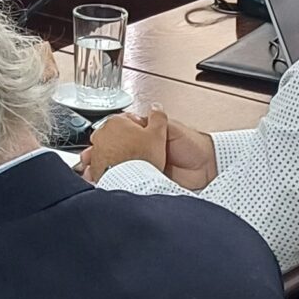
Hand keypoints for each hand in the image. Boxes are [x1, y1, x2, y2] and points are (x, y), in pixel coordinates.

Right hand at [82, 106, 214, 190]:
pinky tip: (108, 183)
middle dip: (101, 156)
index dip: (107, 138)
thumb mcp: (171, 127)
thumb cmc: (193, 145)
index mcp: (146, 136)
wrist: (208, 168)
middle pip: (115, 153)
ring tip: (93, 172)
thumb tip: (136, 115)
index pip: (120, 135)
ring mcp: (144, 168)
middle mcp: (142, 152)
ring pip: (120, 169)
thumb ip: (154, 121)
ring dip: (106, 170)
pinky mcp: (148, 182)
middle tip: (90, 159)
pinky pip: (130, 183)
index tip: (96, 143)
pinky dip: (119, 184)